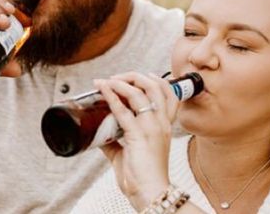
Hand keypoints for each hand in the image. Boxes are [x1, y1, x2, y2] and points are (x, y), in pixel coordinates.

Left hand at [95, 72, 176, 207]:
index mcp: (165, 126)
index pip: (170, 94)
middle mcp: (161, 123)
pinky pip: (123, 109)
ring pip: (140, 92)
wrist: (150, 194)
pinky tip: (103, 89)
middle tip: (119, 77)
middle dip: (136, 76)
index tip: (144, 75)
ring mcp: (151, 127)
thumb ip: (116, 143)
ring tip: (108, 80)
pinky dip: (111, 95)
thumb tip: (99, 137)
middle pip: (156, 86)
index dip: (158, 80)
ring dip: (121, 82)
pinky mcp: (138, 134)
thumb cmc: (143, 178)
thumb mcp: (131, 155)